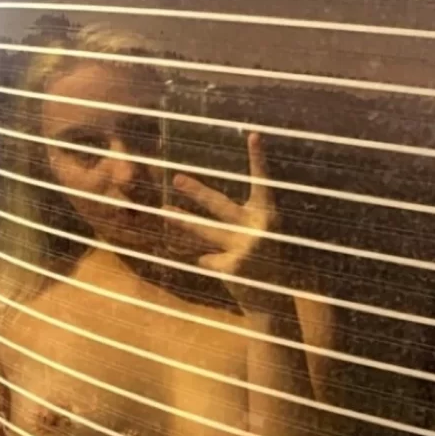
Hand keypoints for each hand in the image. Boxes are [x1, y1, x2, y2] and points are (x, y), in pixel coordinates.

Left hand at [170, 130, 274, 281]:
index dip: (259, 160)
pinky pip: (206, 258)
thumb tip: (206, 200)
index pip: (263, 182)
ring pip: (204, 231)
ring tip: (162, 211)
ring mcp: (244, 248)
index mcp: (268, 215)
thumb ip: (242, 218)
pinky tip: (222, 267)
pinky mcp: (232, 267)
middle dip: (196, 191)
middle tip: (176, 178)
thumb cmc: (267, 260)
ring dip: (181, 221)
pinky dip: (208, 261)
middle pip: (219, 205)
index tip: (254, 135)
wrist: (272, 300)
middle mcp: (257, 229)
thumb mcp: (261, 234)